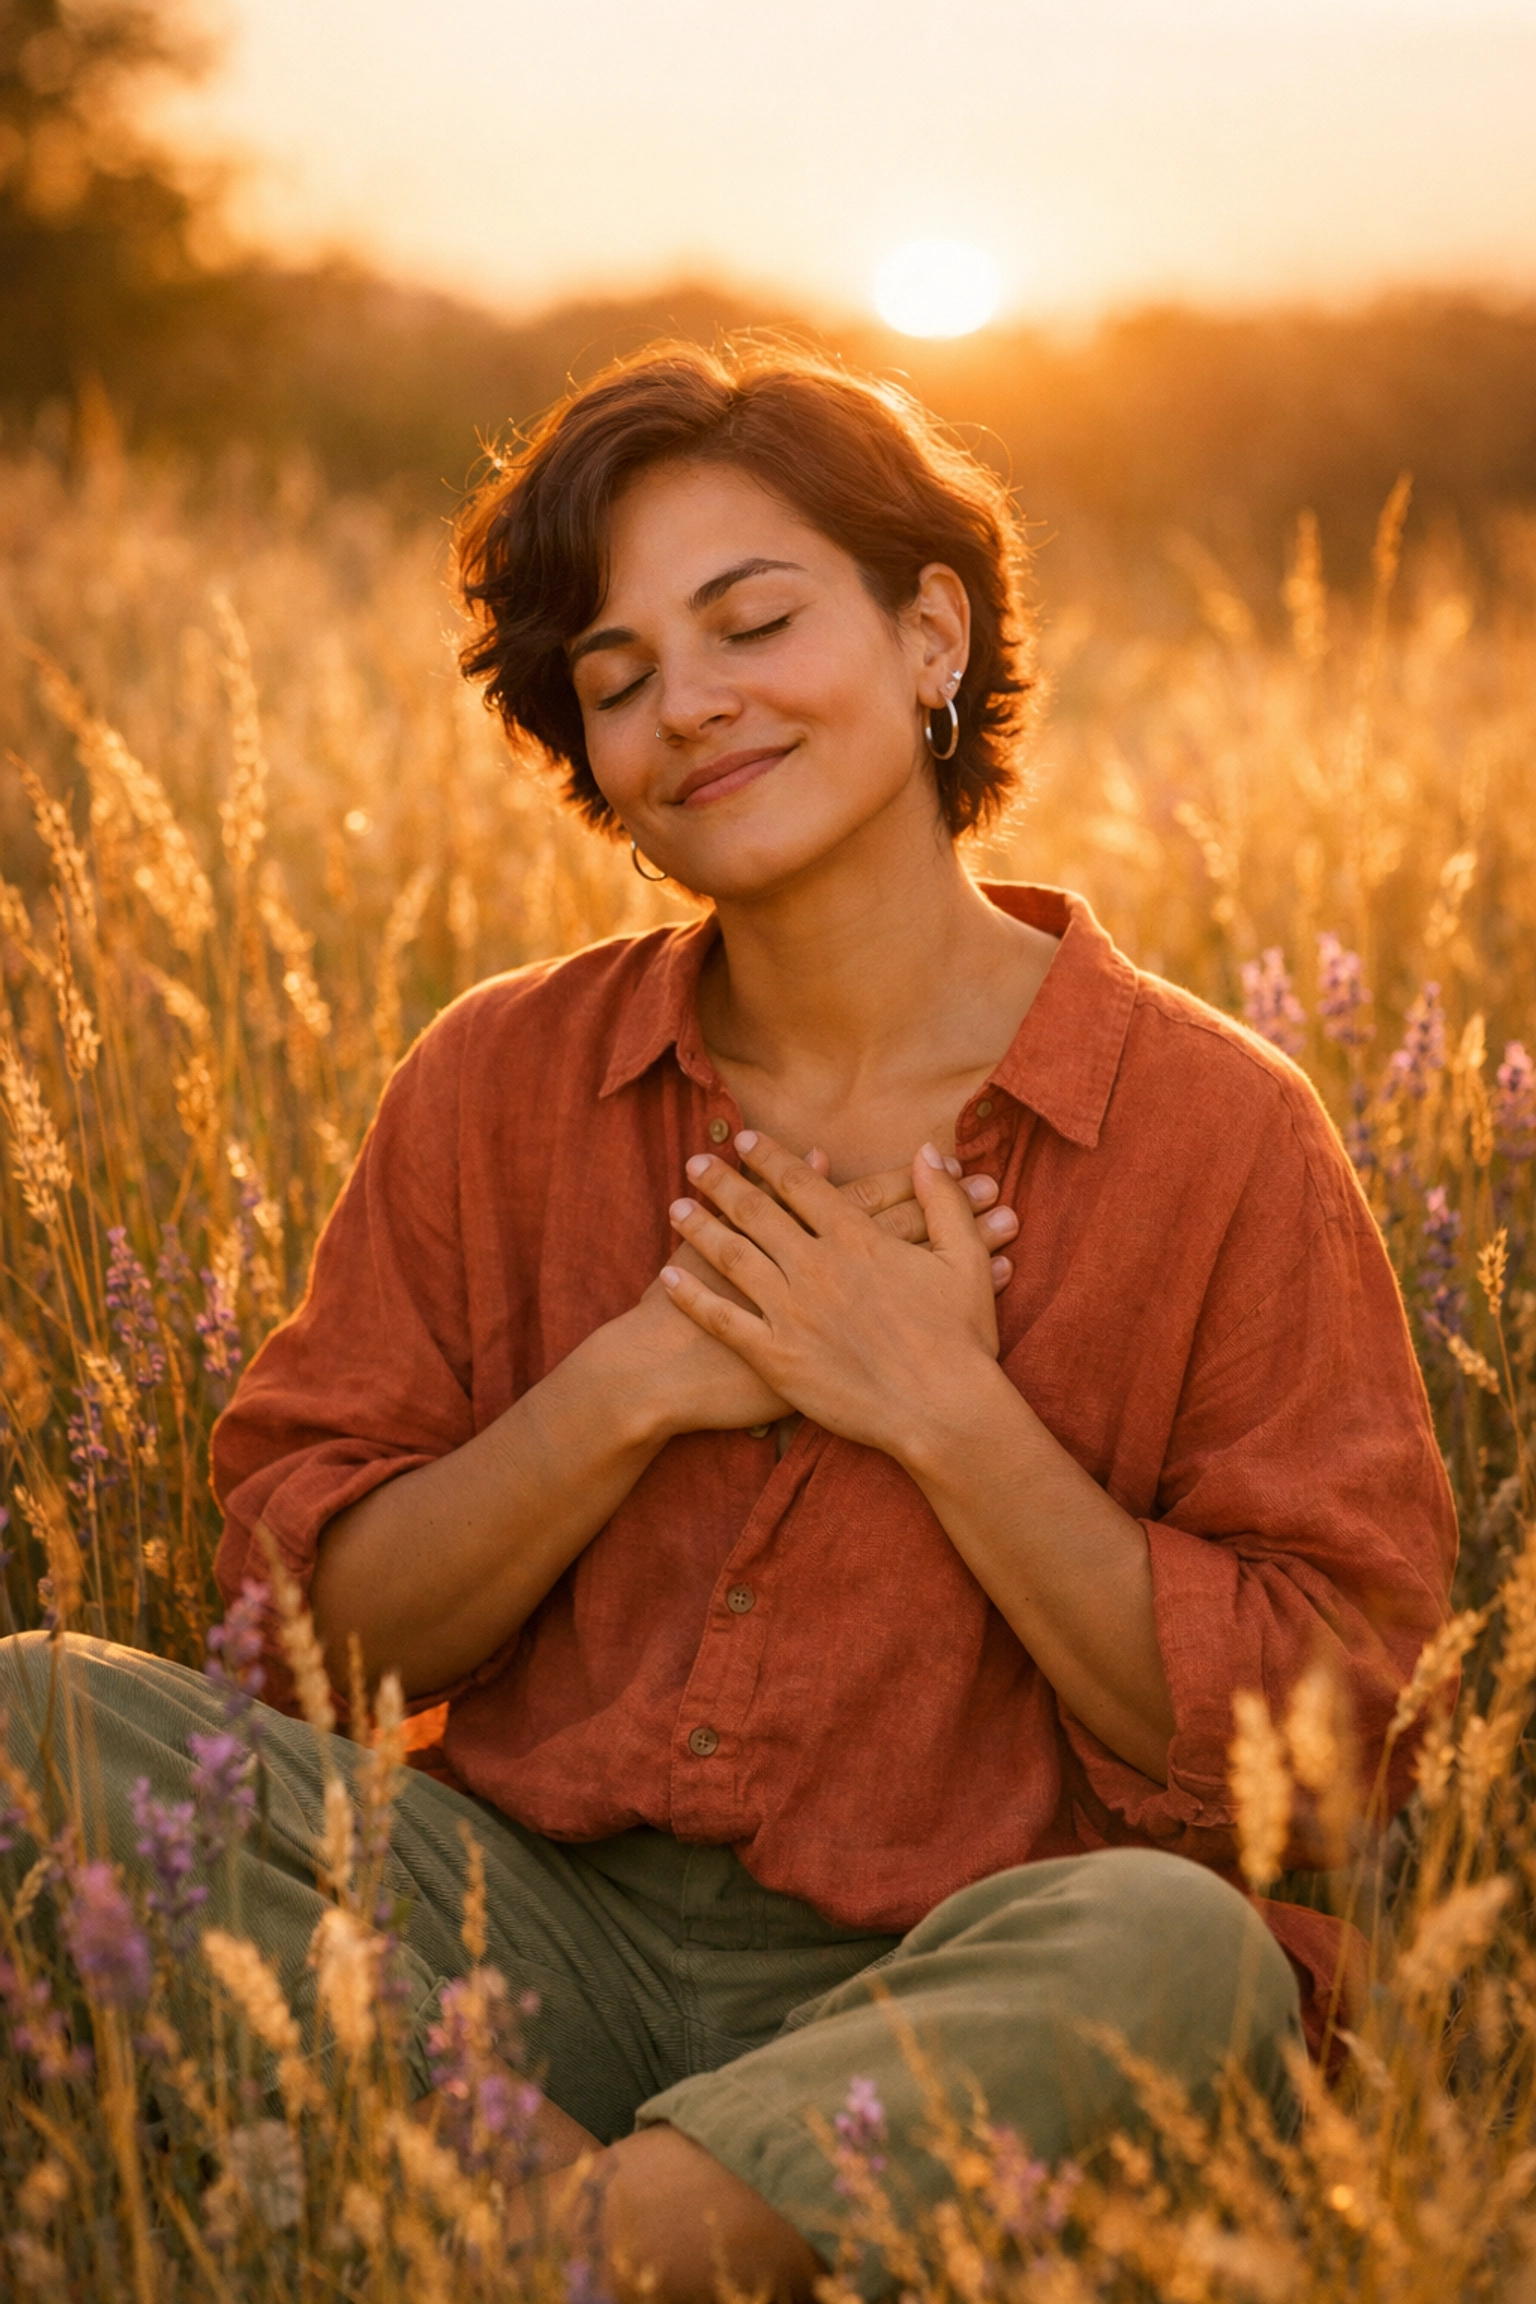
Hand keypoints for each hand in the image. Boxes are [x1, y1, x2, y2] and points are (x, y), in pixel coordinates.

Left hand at [659, 1132, 1001, 1461]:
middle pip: (755, 1211)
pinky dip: (691, 1297)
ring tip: (676, 1208)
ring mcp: (791, 1312)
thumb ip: (943, 1200)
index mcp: (856, 1238)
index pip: (801, 1184)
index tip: (743, 1140)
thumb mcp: (965, 1259)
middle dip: (721, 1182)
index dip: (769, 1158)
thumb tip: (927, 1150)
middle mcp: (815, 1266)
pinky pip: (722, 1319)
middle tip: (695, 1163)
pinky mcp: (776, 1357)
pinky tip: (667, 1278)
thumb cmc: (961, 1339)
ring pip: (731, 1256)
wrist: (943, 1411)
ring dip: (699, 1227)